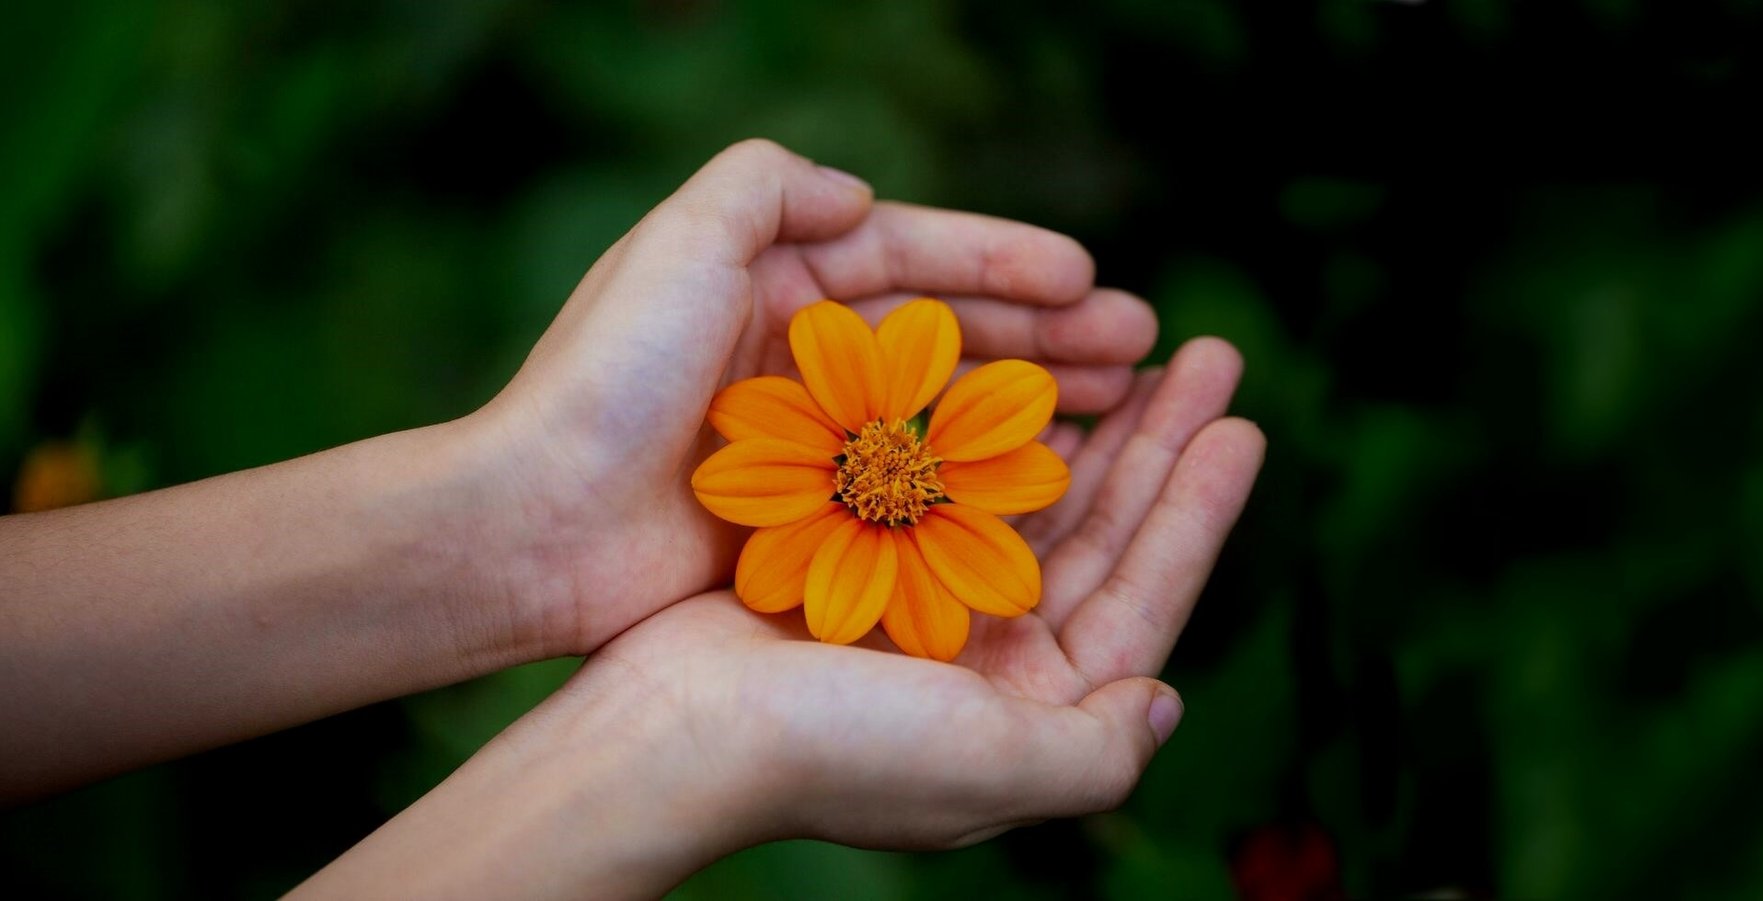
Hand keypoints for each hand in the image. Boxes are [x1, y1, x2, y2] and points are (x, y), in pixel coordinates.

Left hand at [454, 139, 1158, 656]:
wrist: (535, 526)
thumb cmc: (607, 380)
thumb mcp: (681, 242)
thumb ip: (767, 184)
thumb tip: (863, 195)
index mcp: (771, 277)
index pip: (912, 256)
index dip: (1005, 263)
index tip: (1089, 279)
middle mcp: (798, 352)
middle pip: (948, 332)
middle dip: (1047, 335)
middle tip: (1142, 350)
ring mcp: (807, 442)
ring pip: (947, 411)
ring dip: (1035, 402)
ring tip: (1126, 405)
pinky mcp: (807, 519)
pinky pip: (919, 490)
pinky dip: (987, 482)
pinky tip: (1056, 481)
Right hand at [608, 339, 1257, 843]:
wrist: (663, 733)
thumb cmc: (830, 749)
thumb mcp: (993, 769)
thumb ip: (1098, 753)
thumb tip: (1164, 703)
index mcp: (1028, 711)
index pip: (1142, 597)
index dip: (1200, 512)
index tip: (1245, 425)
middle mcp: (986, 661)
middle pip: (1100, 536)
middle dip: (1160, 446)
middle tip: (1210, 357)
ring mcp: (922, 611)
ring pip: (1032, 500)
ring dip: (1089, 425)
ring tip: (1136, 348)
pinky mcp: (857, 564)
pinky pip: (950, 481)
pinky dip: (991, 430)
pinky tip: (1027, 376)